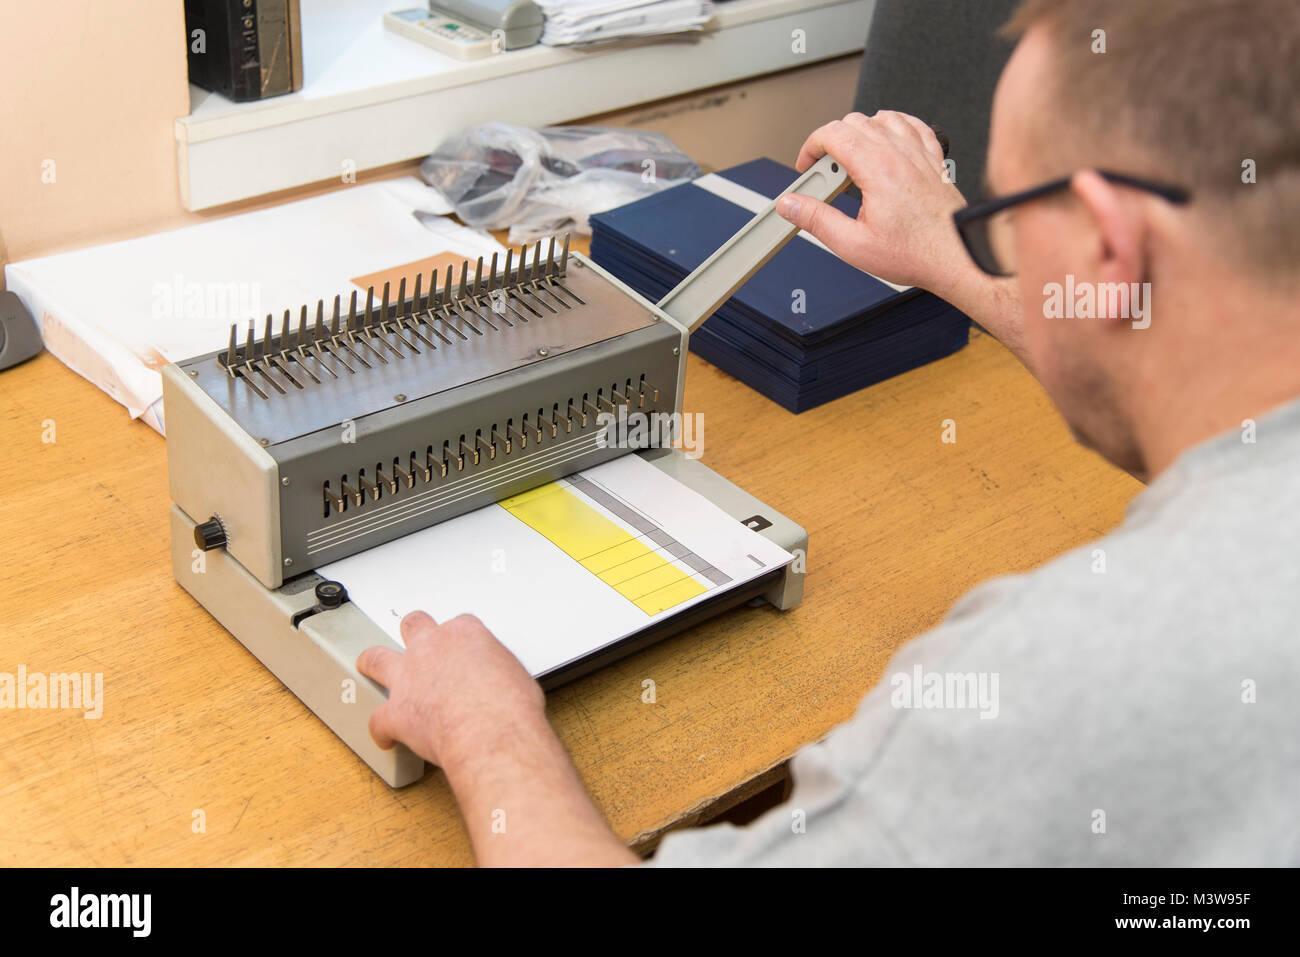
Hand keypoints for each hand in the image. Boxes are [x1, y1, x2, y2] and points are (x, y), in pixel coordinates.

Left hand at [356, 611, 544, 770]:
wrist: (491, 732)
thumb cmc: (509, 706)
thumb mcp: (518, 675)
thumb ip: (500, 671)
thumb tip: (502, 682)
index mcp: (464, 634)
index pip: (458, 626)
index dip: (459, 640)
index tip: (464, 652)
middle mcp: (431, 648)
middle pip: (413, 627)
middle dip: (413, 632)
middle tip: (415, 639)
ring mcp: (408, 677)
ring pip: (377, 659)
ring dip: (372, 663)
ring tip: (367, 665)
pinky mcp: (396, 711)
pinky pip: (377, 720)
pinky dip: (381, 730)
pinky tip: (384, 738)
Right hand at [777, 111, 968, 294]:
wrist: (955, 257)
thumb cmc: (915, 252)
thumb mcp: (852, 244)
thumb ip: (816, 220)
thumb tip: (791, 205)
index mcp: (877, 168)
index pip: (833, 133)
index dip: (811, 147)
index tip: (807, 166)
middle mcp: (899, 153)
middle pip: (853, 122)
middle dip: (831, 142)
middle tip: (826, 173)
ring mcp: (919, 153)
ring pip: (881, 118)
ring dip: (860, 133)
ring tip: (853, 161)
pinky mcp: (932, 159)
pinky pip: (911, 125)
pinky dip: (893, 127)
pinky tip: (887, 143)